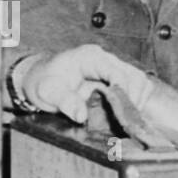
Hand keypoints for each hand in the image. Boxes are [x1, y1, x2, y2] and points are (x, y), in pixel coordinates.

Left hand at [17, 45, 152, 122]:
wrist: (39, 78)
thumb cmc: (43, 82)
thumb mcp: (47, 92)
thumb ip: (64, 101)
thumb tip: (81, 115)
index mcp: (90, 57)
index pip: (117, 72)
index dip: (124, 92)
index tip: (123, 112)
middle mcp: (104, 59)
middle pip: (134, 75)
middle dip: (134, 99)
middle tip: (127, 120)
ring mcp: (111, 67)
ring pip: (138, 80)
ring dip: (138, 100)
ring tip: (128, 118)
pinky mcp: (114, 77)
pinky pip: (134, 86)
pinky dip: (136, 100)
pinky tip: (127, 114)